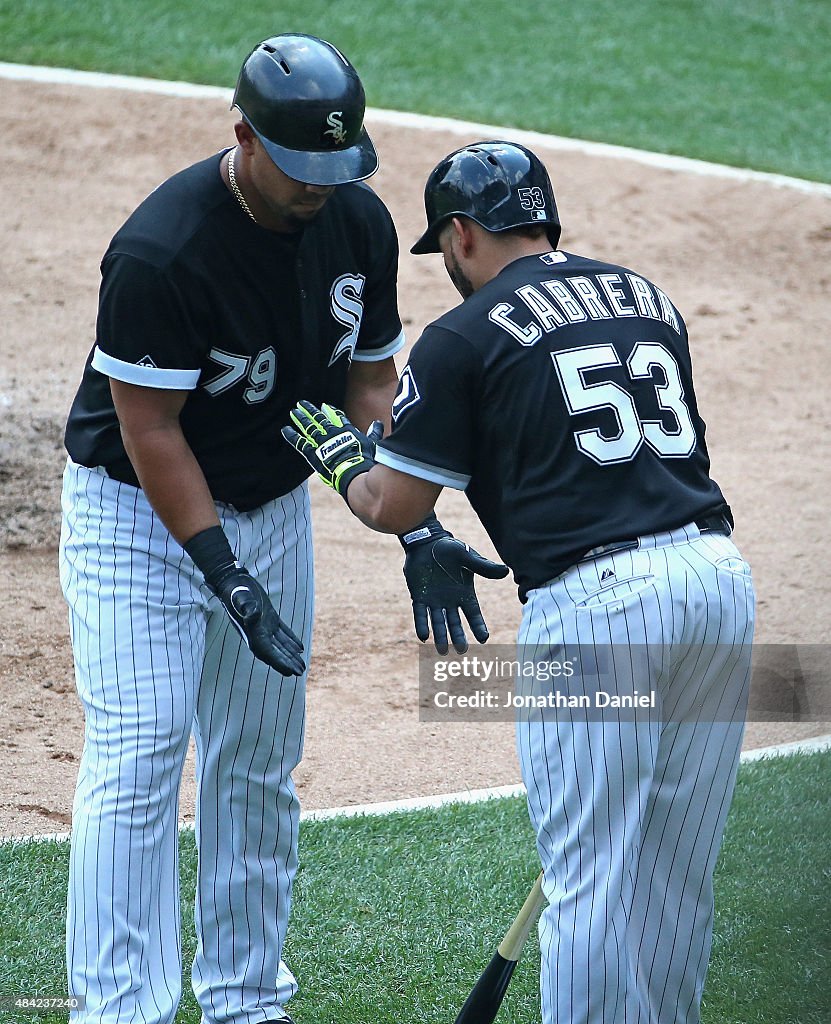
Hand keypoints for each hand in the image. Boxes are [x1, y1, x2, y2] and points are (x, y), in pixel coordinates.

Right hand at [210, 566, 305, 675]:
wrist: (233, 581)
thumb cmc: (236, 590)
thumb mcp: (242, 598)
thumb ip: (247, 607)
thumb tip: (252, 615)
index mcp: (252, 632)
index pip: (267, 652)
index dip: (279, 662)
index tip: (290, 671)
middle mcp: (258, 632)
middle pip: (274, 653)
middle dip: (287, 663)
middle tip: (300, 673)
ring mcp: (264, 625)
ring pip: (279, 645)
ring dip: (290, 655)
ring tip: (301, 666)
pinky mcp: (269, 617)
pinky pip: (282, 633)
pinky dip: (291, 641)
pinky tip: (300, 648)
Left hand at [281, 400, 381, 496]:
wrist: (355, 472)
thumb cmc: (366, 460)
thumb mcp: (372, 444)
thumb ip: (374, 433)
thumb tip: (378, 423)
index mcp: (347, 431)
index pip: (338, 417)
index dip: (331, 411)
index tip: (325, 406)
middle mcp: (332, 433)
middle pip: (319, 418)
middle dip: (311, 410)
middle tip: (302, 403)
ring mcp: (321, 443)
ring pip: (309, 427)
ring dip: (301, 418)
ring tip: (294, 411)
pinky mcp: (313, 453)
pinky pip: (300, 443)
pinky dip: (292, 436)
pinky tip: (285, 429)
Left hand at [403, 531, 508, 654]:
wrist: (427, 542)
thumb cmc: (449, 548)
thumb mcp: (468, 556)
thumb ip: (484, 566)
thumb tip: (505, 571)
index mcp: (464, 593)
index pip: (473, 614)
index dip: (478, 626)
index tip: (484, 639)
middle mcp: (450, 600)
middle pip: (455, 623)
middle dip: (458, 636)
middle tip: (461, 650)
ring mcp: (434, 600)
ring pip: (438, 622)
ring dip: (440, 636)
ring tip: (443, 651)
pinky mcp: (419, 596)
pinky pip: (420, 614)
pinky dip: (422, 624)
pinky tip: (424, 636)